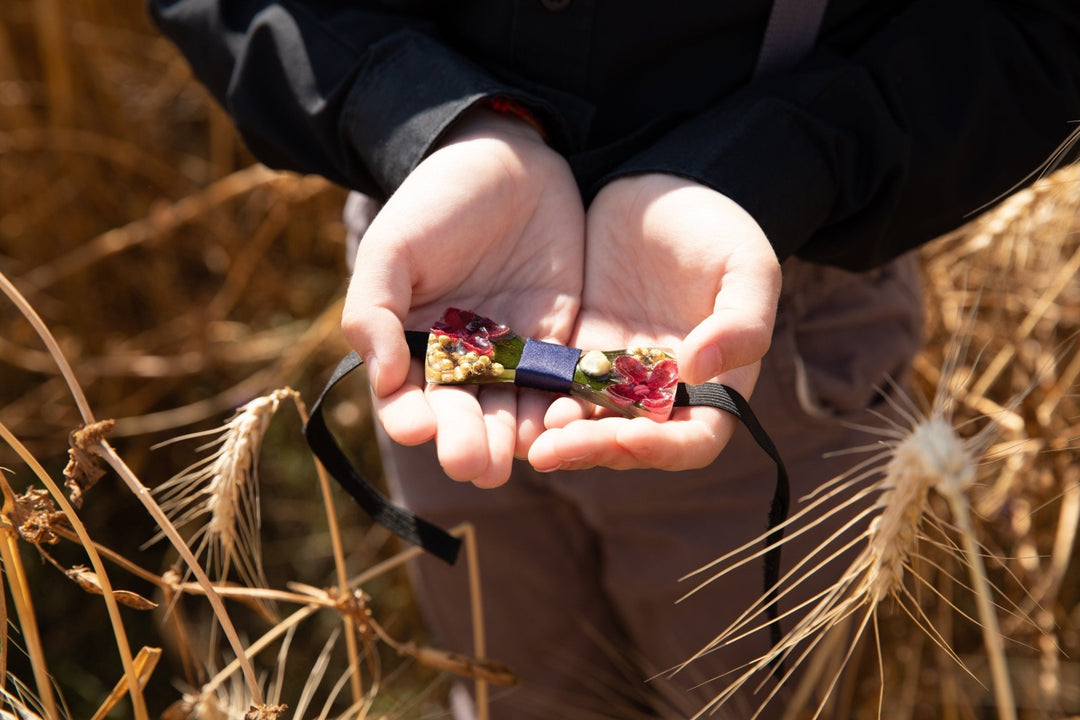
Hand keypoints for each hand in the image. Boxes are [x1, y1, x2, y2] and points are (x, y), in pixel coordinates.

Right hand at [342, 109, 583, 486]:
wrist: (511, 161)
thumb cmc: (439, 200)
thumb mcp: (394, 246)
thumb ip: (373, 310)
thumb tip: (381, 378)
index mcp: (412, 346)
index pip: (406, 399)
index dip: (409, 418)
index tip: (419, 428)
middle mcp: (461, 363)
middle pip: (461, 417)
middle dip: (465, 444)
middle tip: (474, 467)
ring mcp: (511, 357)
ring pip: (510, 412)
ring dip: (512, 440)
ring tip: (515, 459)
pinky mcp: (558, 345)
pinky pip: (559, 386)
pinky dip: (561, 408)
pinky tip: (563, 424)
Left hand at [528, 174, 780, 471]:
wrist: (661, 189)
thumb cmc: (718, 229)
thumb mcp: (746, 266)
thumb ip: (743, 322)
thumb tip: (701, 371)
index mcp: (713, 386)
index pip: (693, 442)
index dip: (663, 449)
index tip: (628, 435)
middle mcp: (663, 394)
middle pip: (632, 444)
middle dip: (596, 450)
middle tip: (554, 449)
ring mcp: (614, 377)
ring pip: (586, 425)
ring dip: (561, 439)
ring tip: (532, 440)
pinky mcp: (575, 353)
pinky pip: (553, 387)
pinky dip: (535, 400)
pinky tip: (510, 400)